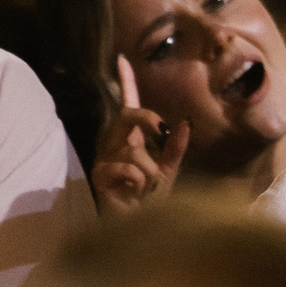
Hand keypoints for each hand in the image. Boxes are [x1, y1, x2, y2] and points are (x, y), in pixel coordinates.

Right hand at [92, 55, 187, 212]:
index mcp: (131, 139)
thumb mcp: (168, 170)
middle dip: (149, 121)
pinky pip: (129, 168)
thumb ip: (176, 148)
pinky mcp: (100, 175)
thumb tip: (185, 123)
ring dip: (151, 172)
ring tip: (147, 189)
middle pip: (128, 116)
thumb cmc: (150, 200)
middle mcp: (114, 144)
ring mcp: (104, 158)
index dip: (126, 82)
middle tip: (163, 135)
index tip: (123, 59)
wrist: (140, 227)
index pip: (128, 105)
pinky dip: (140, 182)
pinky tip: (134, 194)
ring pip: (136, 151)